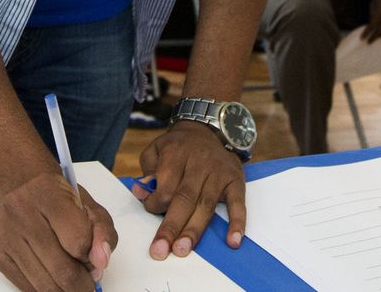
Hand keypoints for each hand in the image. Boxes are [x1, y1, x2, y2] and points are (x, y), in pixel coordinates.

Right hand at [0, 170, 115, 291]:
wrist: (26, 192)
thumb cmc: (62, 203)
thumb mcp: (91, 209)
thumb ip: (103, 233)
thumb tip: (100, 262)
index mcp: (47, 192)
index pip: (78, 241)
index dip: (91, 259)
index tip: (92, 260)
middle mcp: (20, 209)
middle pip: (61, 269)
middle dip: (81, 285)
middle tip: (87, 286)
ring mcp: (3, 231)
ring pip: (43, 283)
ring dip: (63, 290)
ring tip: (71, 283)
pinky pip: (25, 286)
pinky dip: (43, 290)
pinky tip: (51, 278)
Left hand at [133, 120, 246, 259]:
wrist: (206, 130)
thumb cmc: (176, 147)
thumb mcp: (155, 150)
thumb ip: (148, 171)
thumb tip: (142, 191)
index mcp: (176, 154)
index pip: (165, 186)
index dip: (155, 204)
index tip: (150, 211)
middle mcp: (198, 163)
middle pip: (184, 199)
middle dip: (172, 226)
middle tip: (162, 251)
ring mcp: (218, 173)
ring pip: (206, 205)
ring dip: (195, 230)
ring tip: (183, 250)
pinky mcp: (235, 180)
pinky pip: (238, 203)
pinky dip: (237, 222)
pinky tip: (233, 241)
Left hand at [363, 0, 380, 41]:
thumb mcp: (373, 4)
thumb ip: (372, 15)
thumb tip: (370, 26)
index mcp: (379, 13)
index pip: (372, 26)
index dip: (367, 33)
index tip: (362, 38)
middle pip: (380, 31)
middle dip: (373, 37)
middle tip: (369, 42)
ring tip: (378, 37)